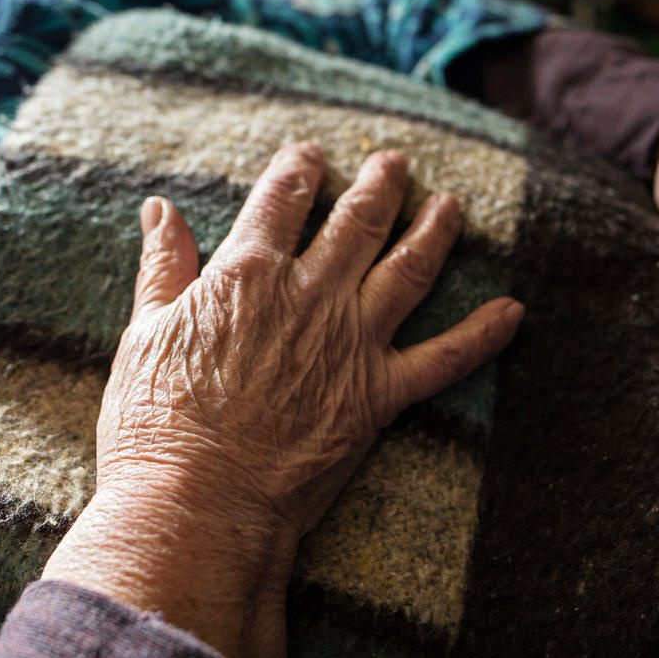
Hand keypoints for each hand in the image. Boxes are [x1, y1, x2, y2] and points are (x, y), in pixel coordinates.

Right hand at [41, 142, 522, 657]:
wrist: (199, 502)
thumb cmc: (158, 424)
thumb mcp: (145, 333)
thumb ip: (163, 266)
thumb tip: (161, 209)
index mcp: (248, 274)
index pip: (282, 199)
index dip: (299, 169)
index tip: (311, 155)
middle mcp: (311, 295)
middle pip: (357, 221)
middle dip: (379, 185)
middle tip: (394, 163)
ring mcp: (352, 342)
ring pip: (409, 269)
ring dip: (435, 230)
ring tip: (450, 204)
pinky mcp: (379, 394)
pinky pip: (446, 359)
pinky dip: (482, 335)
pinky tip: (513, 312)